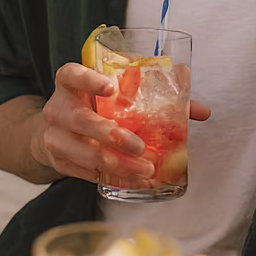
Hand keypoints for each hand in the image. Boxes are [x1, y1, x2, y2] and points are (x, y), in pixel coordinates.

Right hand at [31, 62, 209, 185]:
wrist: (61, 128)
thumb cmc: (97, 102)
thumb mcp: (120, 88)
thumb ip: (156, 92)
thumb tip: (200, 110)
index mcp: (70, 81)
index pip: (72, 75)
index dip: (89, 81)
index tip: (111, 88)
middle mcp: (58, 107)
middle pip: (79, 120)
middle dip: (110, 134)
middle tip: (138, 145)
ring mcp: (55, 136)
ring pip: (83, 152)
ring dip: (116, 163)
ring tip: (144, 170)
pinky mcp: (60, 161)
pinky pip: (85, 172)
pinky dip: (111, 176)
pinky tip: (133, 181)